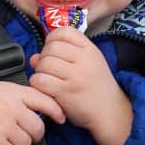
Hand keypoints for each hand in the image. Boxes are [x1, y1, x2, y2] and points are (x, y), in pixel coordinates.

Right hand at [0, 81, 63, 144]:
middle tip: (22, 135)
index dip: (56, 111)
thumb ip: (18, 97)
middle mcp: (12, 108)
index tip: (60, 119)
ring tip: (5, 141)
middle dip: (33, 135)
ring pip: (26, 144)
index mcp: (14, 92)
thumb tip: (40, 111)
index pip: (44, 100)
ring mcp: (3, 125)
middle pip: (38, 129)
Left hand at [29, 27, 132, 144]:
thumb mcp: (88, 65)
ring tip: (47, 79)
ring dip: (40, 71)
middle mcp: (84, 60)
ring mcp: (75, 76)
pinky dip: (37, 84)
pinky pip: (41, 80)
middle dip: (44, 57)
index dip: (52, 39)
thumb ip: (63, 56)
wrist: (110, 112)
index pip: (65, 31)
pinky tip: (45, 89)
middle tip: (49, 69)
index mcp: (90, 50)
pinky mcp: (66, 92)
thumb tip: (34, 58)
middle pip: (51, 48)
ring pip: (44, 63)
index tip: (52, 50)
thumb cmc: (96, 88)